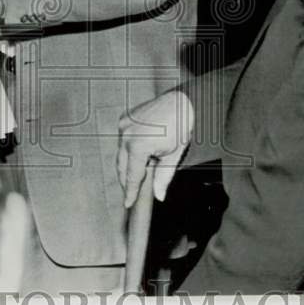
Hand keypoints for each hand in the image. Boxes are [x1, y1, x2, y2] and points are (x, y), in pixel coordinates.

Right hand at [117, 90, 193, 206]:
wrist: (182, 101)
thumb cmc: (181, 126)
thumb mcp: (174, 156)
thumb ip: (163, 177)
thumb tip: (158, 195)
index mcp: (137, 146)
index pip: (132, 175)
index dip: (130, 192)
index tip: (128, 203)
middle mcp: (126, 135)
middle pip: (122, 165)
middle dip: (127, 179)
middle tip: (133, 192)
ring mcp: (124, 125)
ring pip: (121, 152)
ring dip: (127, 163)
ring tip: (139, 171)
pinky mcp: (125, 118)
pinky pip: (123, 139)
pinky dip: (128, 148)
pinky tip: (139, 153)